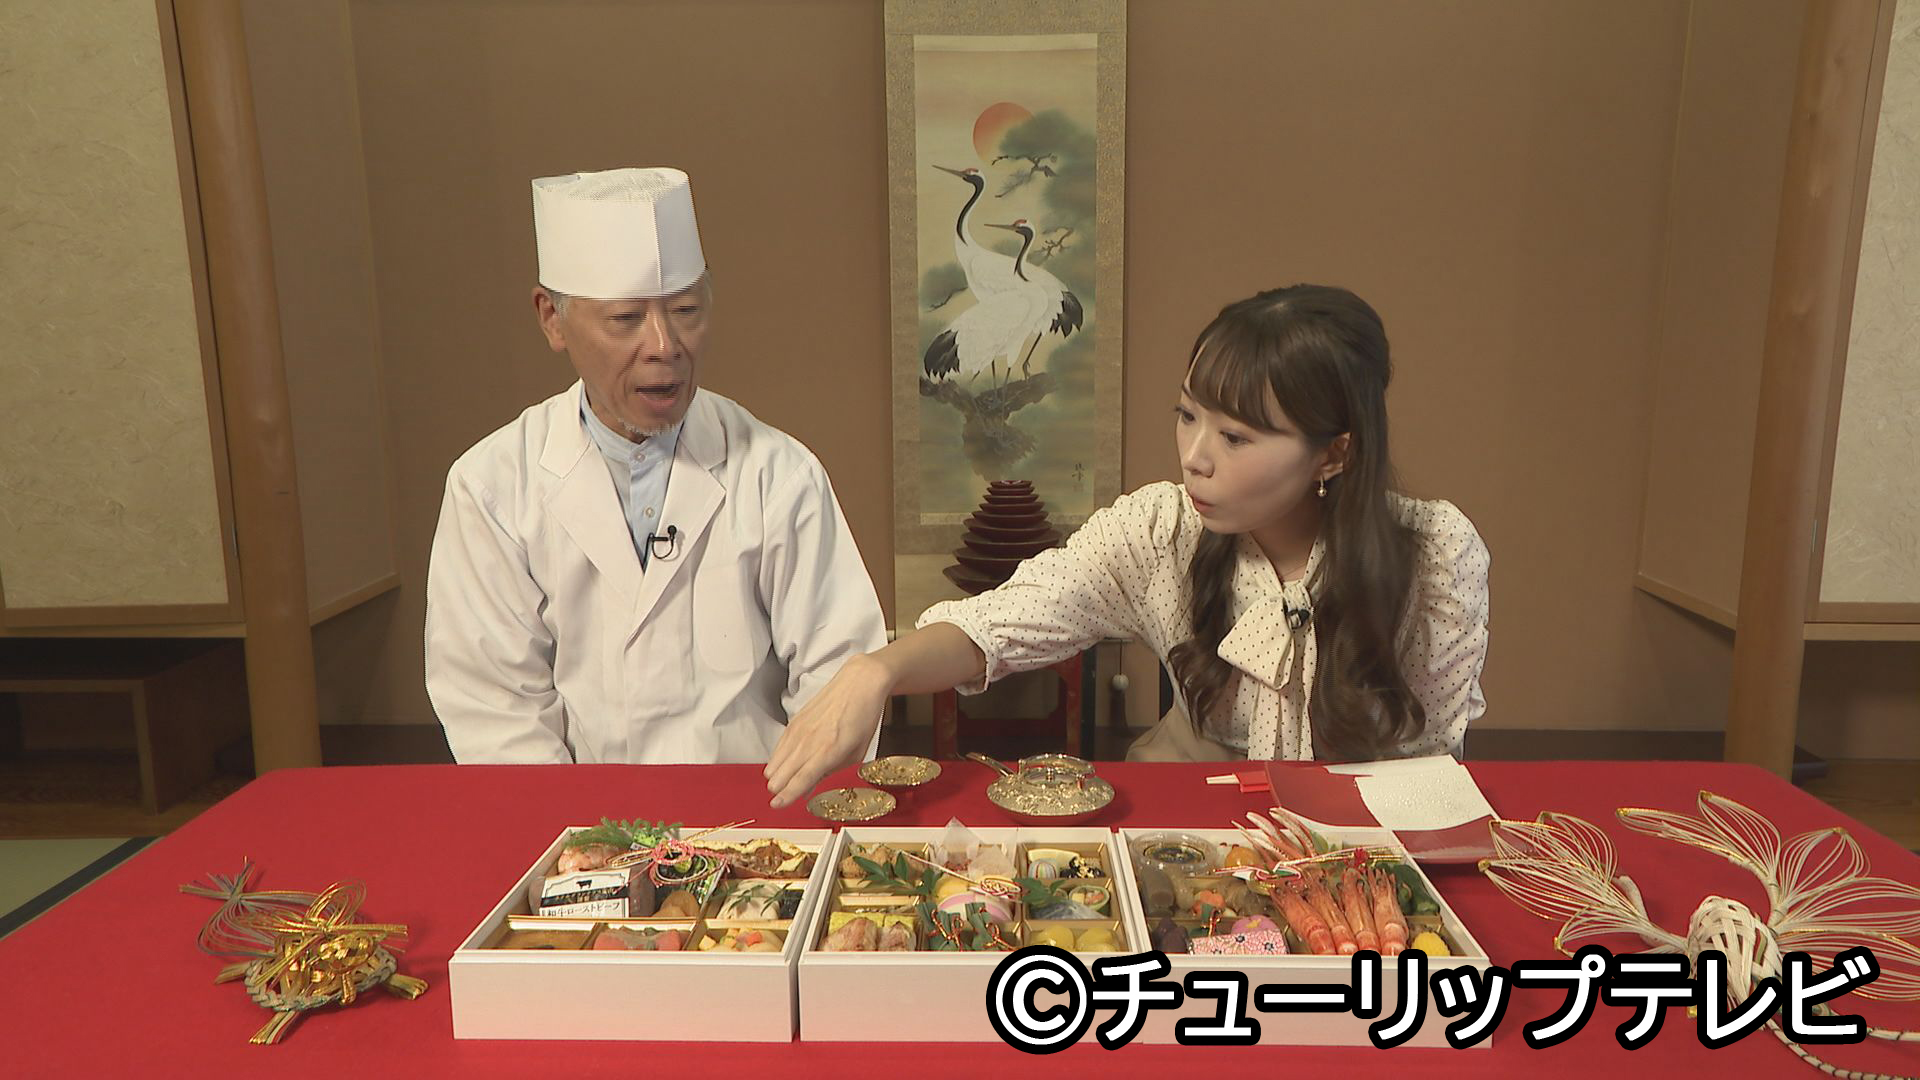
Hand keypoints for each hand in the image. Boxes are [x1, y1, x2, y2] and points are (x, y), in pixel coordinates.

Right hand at [765, 653, 892, 807]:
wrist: (859, 683)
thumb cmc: (864, 718)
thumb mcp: (856, 752)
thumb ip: (832, 770)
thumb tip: (810, 785)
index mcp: (830, 751)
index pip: (801, 779)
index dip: (787, 796)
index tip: (776, 805)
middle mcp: (810, 740)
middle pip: (782, 773)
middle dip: (779, 787)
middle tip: (781, 796)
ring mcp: (800, 729)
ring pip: (775, 761)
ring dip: (776, 775)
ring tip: (780, 782)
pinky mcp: (794, 720)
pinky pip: (778, 746)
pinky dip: (777, 759)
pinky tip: (781, 765)